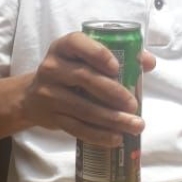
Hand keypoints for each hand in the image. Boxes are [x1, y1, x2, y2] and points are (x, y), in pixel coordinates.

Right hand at [21, 32, 155, 145]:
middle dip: (113, 93)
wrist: (32, 97)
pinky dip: (98, 135)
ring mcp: (49, 94)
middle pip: (84, 78)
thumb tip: (149, 62)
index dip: (97, 54)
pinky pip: (77, 128)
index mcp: (63, 47)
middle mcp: (52, 67)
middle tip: (134, 105)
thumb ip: (119, 57)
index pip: (77, 43)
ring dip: (112, 119)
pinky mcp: (52, 117)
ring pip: (83, 108)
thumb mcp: (84, 59)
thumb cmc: (70, 73)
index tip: (117, 68)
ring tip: (135, 125)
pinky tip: (116, 138)